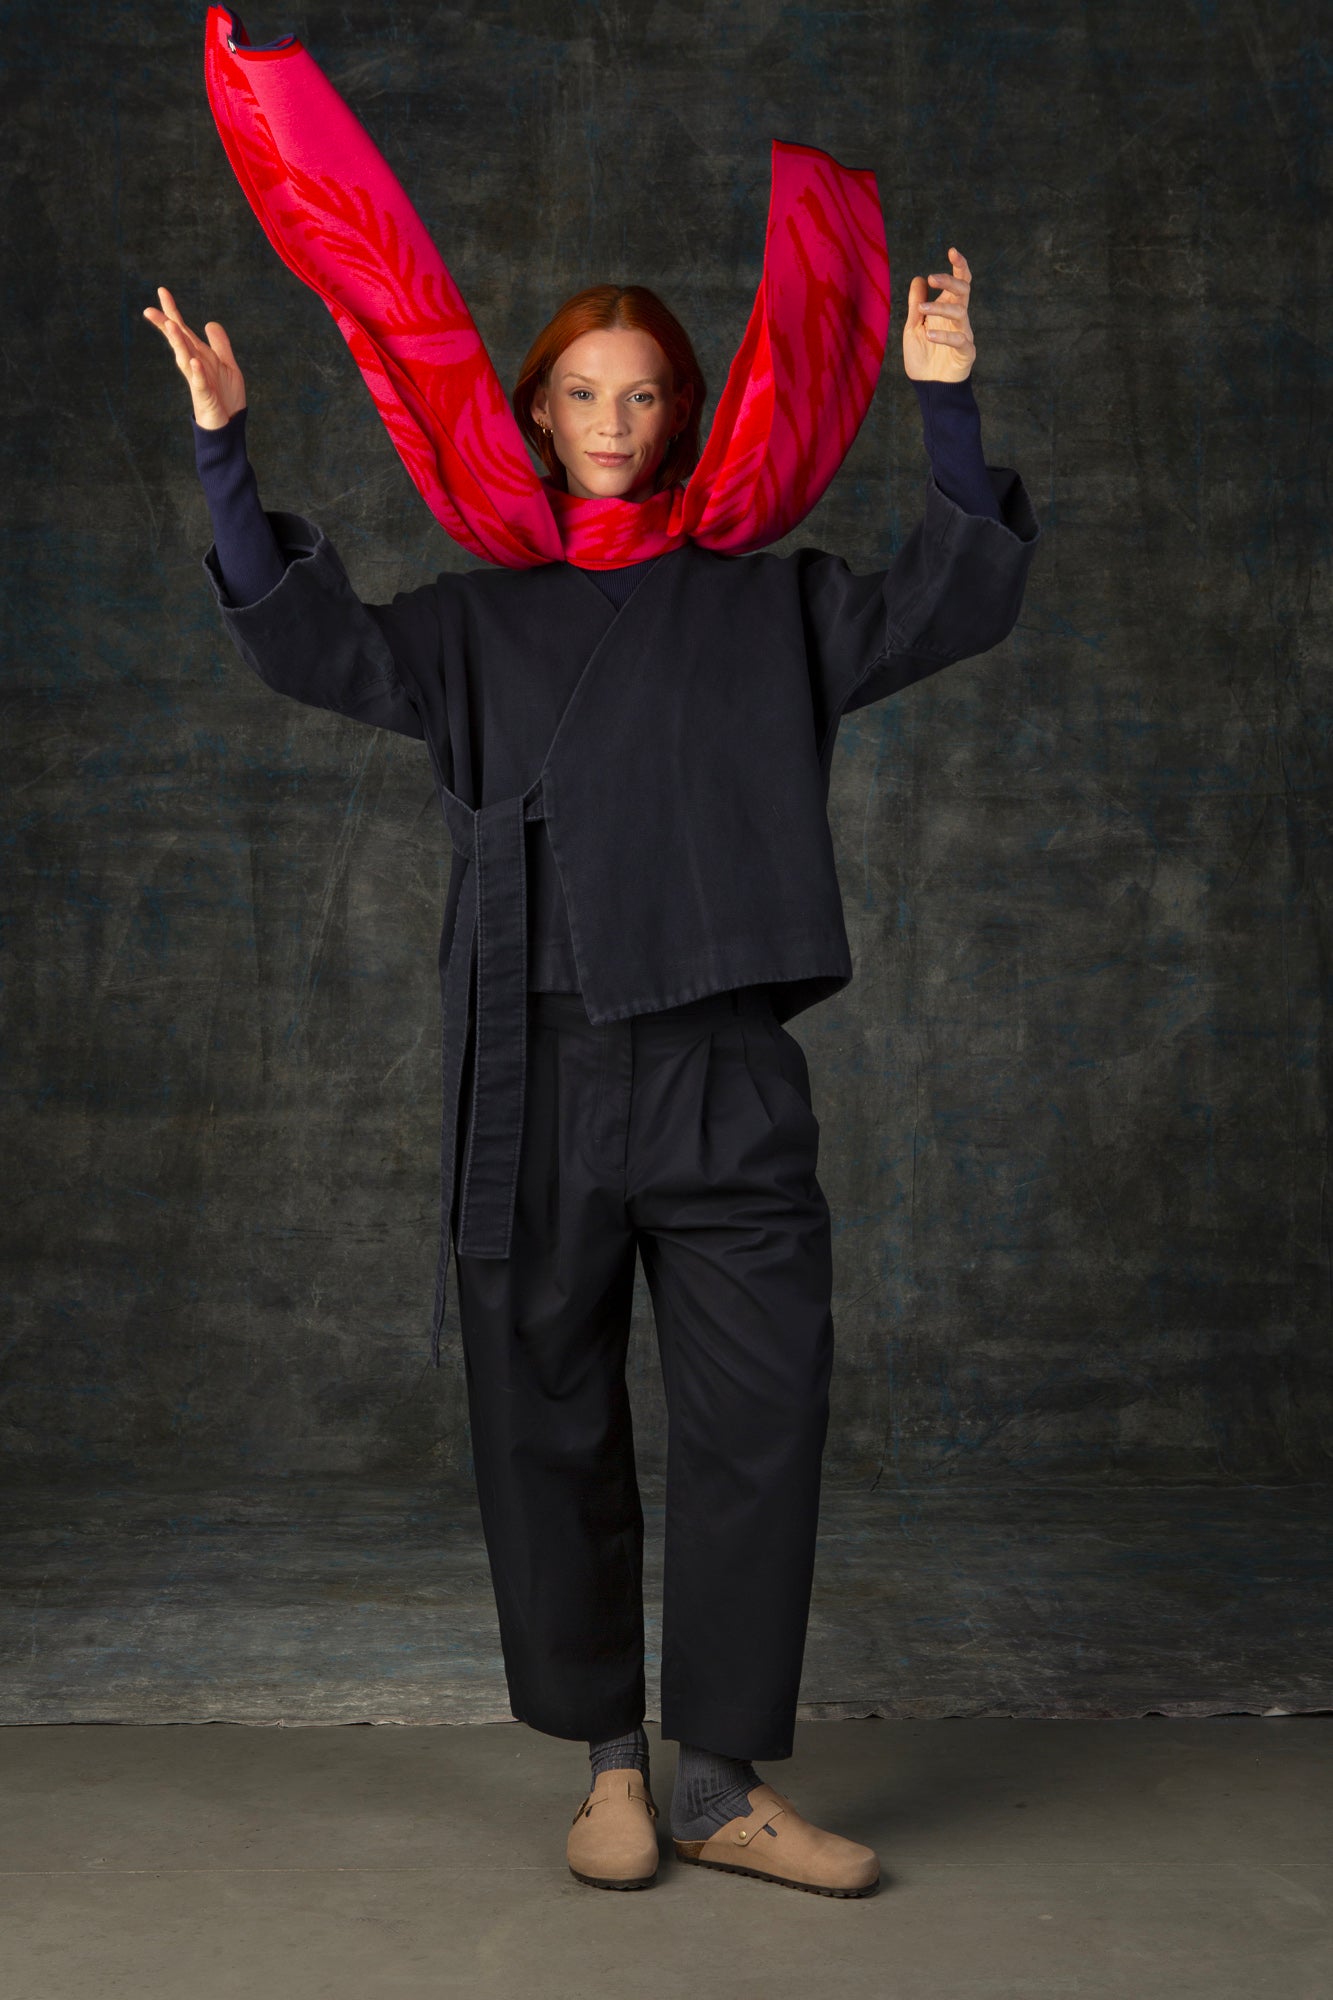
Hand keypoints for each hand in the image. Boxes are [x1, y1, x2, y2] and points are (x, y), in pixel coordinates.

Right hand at [141, 286, 246, 428]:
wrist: (229, 426)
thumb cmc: (226, 398)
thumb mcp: (227, 366)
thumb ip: (220, 345)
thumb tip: (209, 323)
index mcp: (199, 356)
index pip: (183, 330)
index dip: (173, 311)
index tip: (162, 291)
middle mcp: (195, 365)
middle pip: (178, 342)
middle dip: (166, 325)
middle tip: (148, 310)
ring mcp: (198, 380)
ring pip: (185, 358)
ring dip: (178, 342)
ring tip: (170, 325)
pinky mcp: (205, 396)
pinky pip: (200, 382)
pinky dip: (197, 372)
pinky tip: (193, 361)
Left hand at [902, 248, 975, 382]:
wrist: (929, 388)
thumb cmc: (922, 358)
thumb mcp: (913, 327)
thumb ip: (916, 304)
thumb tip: (918, 278)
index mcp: (947, 310)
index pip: (959, 283)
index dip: (959, 266)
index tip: (952, 251)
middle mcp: (958, 319)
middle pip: (964, 290)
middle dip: (951, 279)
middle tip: (933, 277)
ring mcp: (964, 334)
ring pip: (960, 311)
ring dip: (940, 306)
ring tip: (922, 309)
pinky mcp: (966, 353)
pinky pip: (960, 339)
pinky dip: (944, 335)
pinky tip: (929, 335)